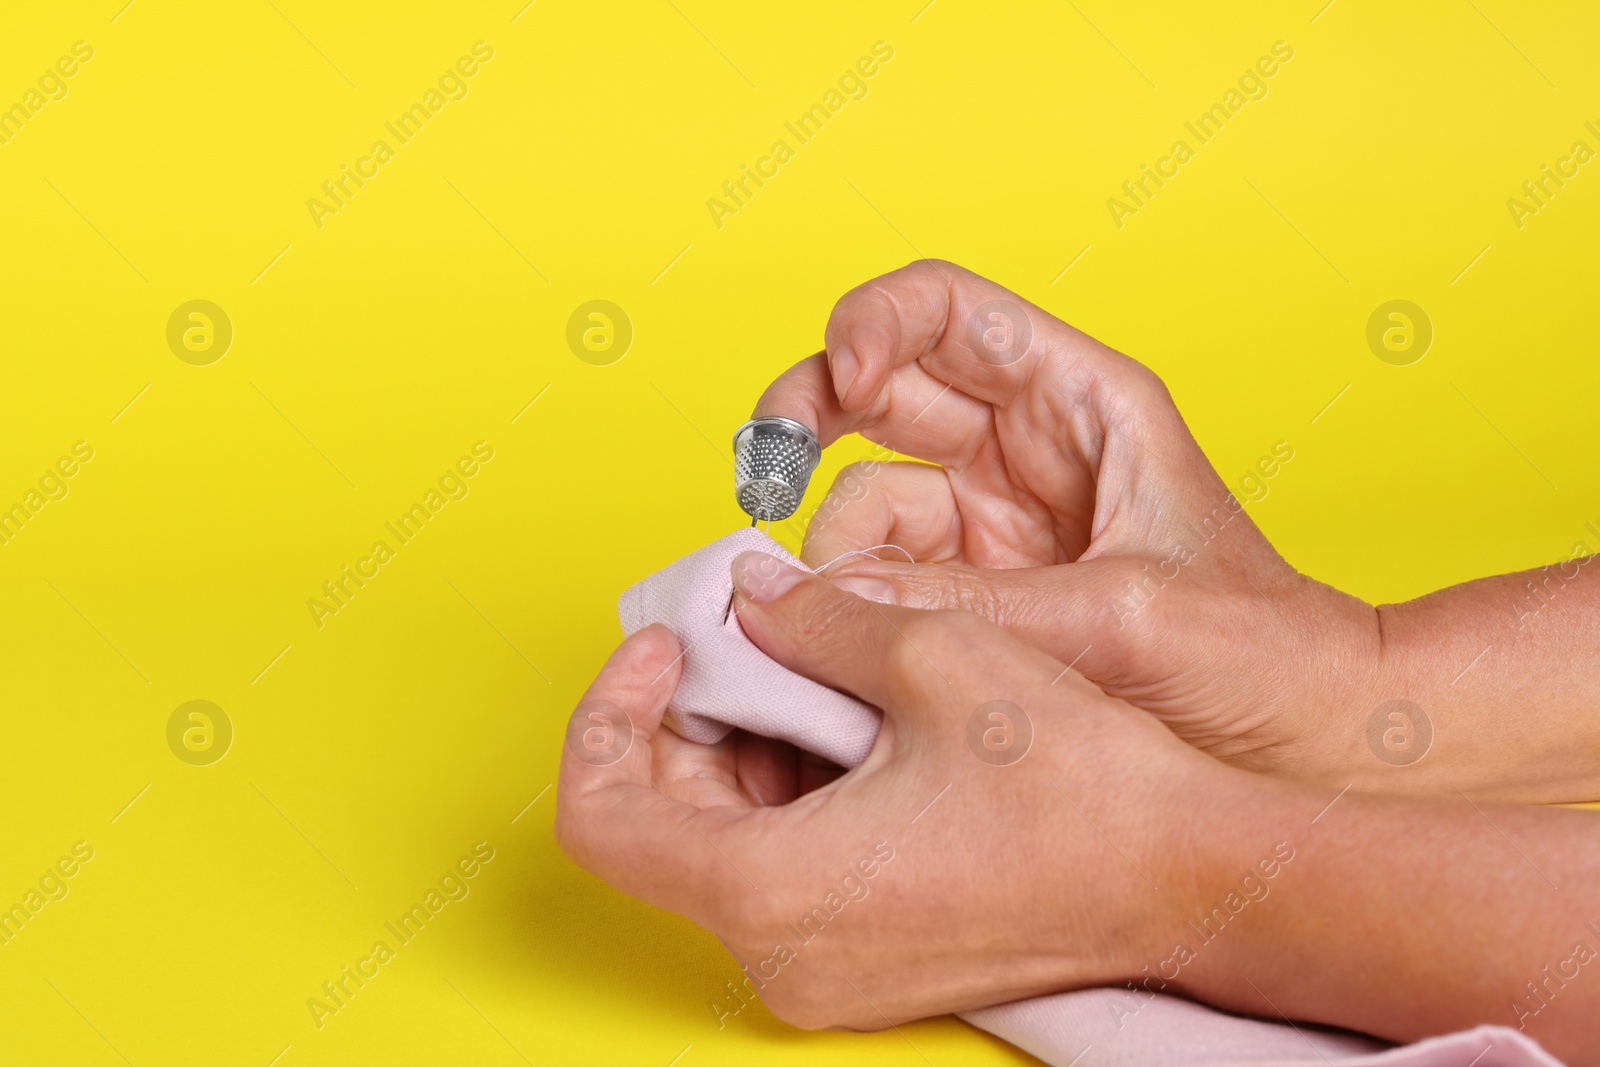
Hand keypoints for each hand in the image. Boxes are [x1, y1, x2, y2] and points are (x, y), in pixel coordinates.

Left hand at [554, 551, 1237, 1027]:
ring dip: (747, 746)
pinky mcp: (866, 961)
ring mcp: (824, 969)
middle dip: (690, 717)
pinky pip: (784, 869)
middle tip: (746, 637)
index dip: (608, 714)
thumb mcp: (930, 655)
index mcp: (769, 891)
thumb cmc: (1076, 783)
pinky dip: (793, 789)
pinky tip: (855, 724)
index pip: (600, 816)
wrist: (1188, 873)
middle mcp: (781, 955)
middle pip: (661, 823)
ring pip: (723, 843)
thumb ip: (811, 619)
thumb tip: (750, 598)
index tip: (668, 648)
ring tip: (816, 670)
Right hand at [756, 259, 1380, 781]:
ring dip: (830, 545)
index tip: (838, 385)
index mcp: (1081, 404)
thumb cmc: (1260, 658)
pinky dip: (843, 607)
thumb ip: (978, 607)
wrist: (1304, 747)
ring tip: (841, 618)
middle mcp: (1023, 450)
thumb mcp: (1123, 618)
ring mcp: (988, 525)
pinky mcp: (967, 597)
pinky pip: (875, 578)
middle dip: (807, 415)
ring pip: (861, 495)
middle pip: (877, 388)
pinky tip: (850, 648)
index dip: (875, 325)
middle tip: (765, 470)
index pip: (949, 312)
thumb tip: (827, 602)